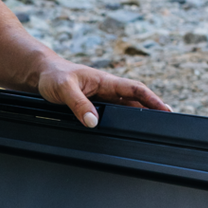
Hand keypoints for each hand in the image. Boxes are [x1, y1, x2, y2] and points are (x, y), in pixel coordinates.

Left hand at [36, 59, 170, 128]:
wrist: (41, 75)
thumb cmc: (54, 76)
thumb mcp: (64, 89)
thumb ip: (79, 105)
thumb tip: (93, 122)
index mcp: (105, 81)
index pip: (135, 89)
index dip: (152, 99)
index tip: (166, 110)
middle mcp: (107, 89)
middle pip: (134, 102)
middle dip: (150, 112)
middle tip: (164, 126)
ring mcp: (101, 98)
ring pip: (123, 110)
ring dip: (135, 119)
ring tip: (148, 132)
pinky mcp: (93, 106)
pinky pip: (110, 115)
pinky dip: (118, 122)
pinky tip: (124, 132)